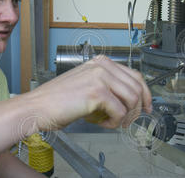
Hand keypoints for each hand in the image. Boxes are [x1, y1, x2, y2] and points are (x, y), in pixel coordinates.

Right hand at [27, 55, 151, 130]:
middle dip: (138, 108)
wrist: (38, 107)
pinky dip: (114, 122)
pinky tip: (102, 123)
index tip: (146, 106)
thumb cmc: (58, 100)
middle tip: (130, 120)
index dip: (145, 94)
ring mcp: (99, 77)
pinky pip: (119, 111)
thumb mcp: (87, 85)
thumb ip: (108, 87)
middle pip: (137, 87)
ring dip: (126, 116)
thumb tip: (129, 101)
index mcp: (100, 62)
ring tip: (112, 122)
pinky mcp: (96, 92)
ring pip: (132, 99)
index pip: (134, 75)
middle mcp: (102, 66)